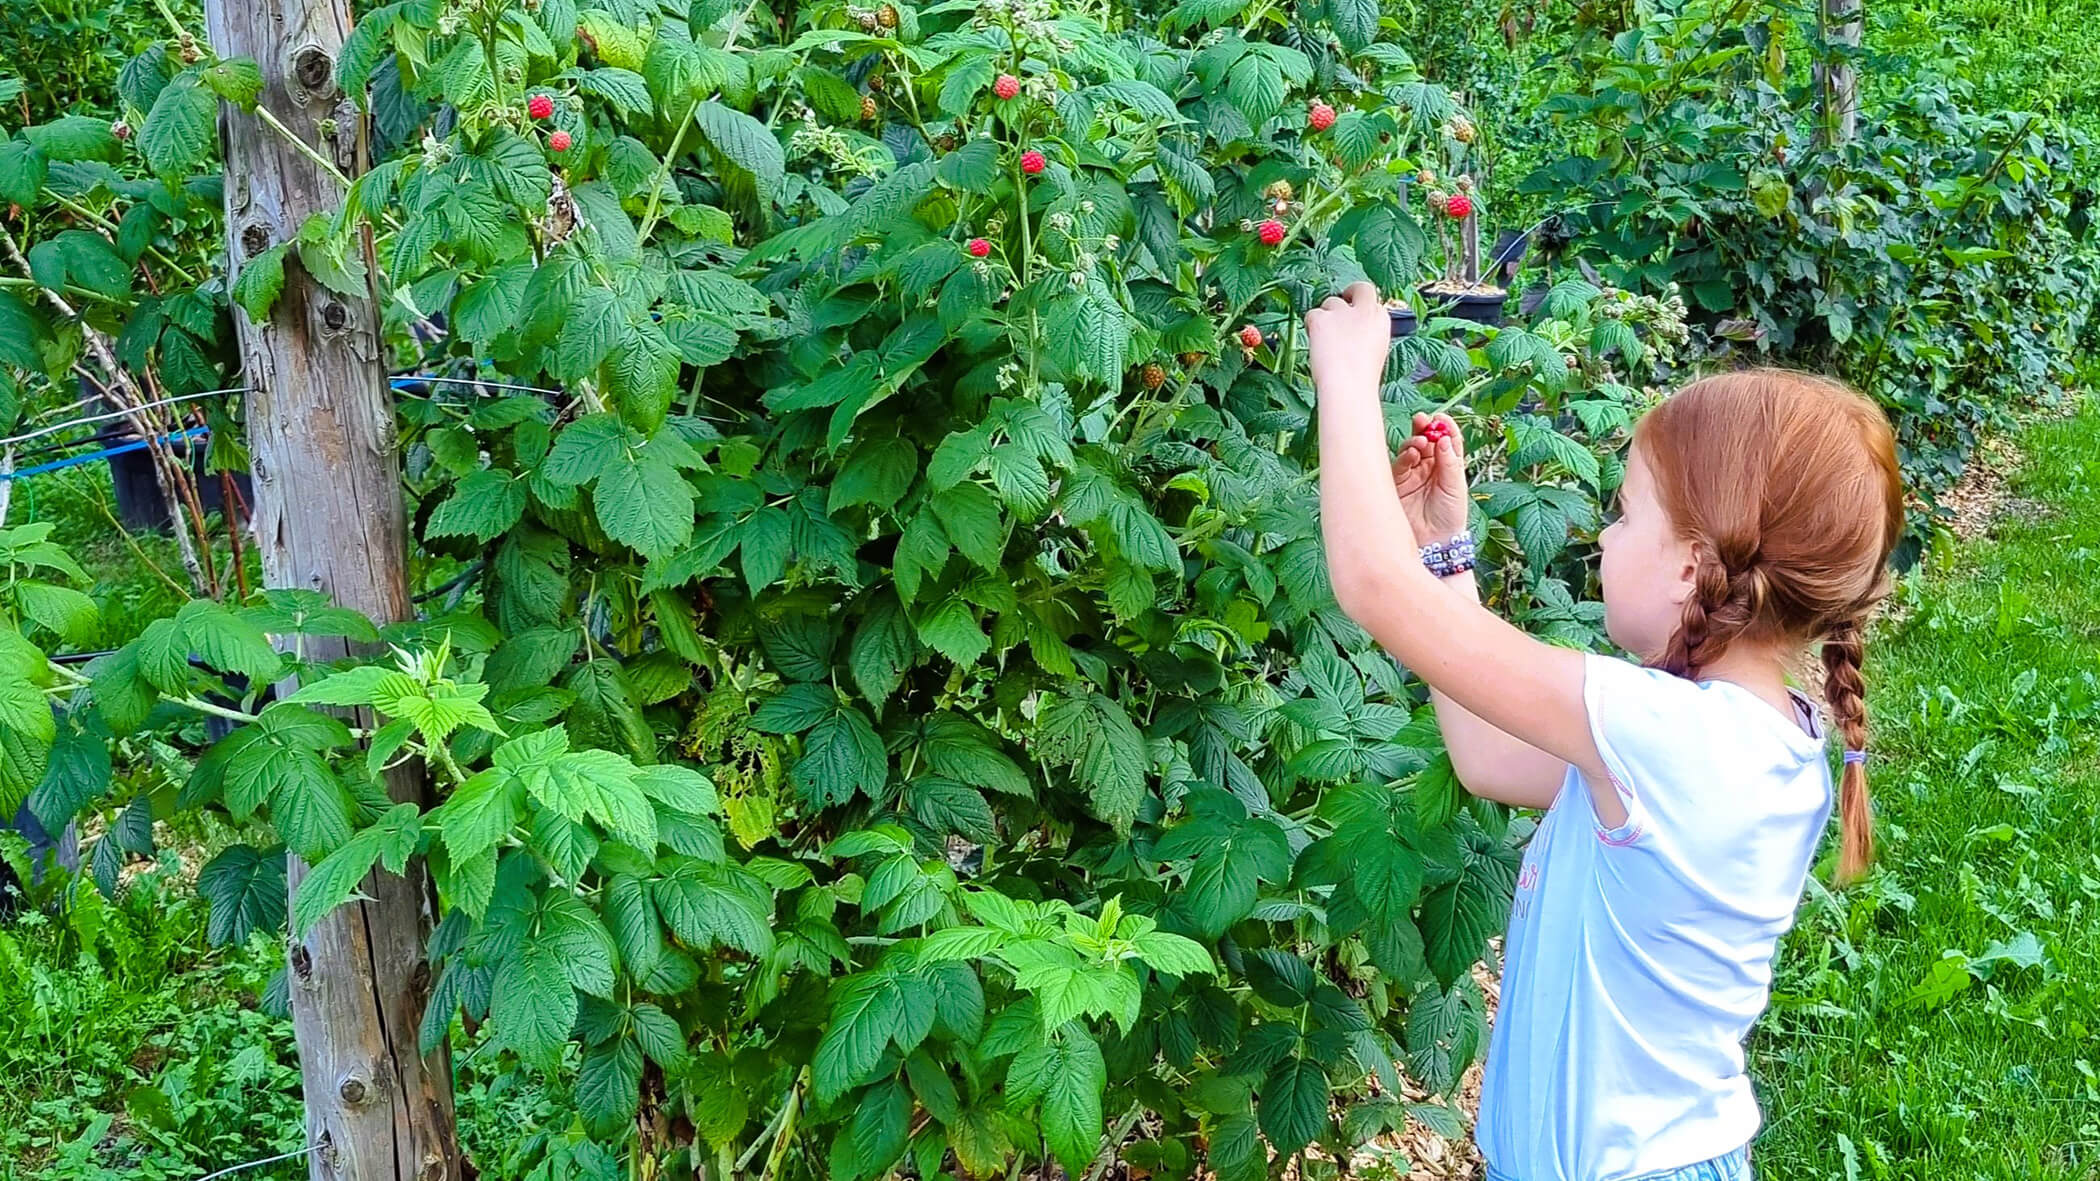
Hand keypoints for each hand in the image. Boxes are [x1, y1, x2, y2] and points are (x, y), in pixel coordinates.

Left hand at [1304, 281, 1389, 402]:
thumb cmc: (1361, 380)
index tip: (1355, 313)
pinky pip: (1311, 314)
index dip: (1362, 304)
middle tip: (1338, 308)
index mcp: (1381, 319)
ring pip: (1330, 302)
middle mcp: (1364, 310)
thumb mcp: (1375, 351)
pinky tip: (1316, 343)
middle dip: (1349, 293)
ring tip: (1326, 342)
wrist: (1348, 388)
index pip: (1373, 298)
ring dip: (1327, 317)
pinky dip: (1311, 326)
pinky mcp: (1321, 318)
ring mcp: (1342, 312)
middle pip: (1359, 288)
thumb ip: (1367, 334)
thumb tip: (1355, 331)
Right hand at [1393, 412, 1470, 540]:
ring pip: (1411, 448)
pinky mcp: (1397, 482)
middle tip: (1424, 420)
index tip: (1441, 418)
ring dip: (1415, 440)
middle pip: (1426, 440)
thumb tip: (1444, 438)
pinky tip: (1411, 454)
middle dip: (1425, 427)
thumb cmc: (1450, 516)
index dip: (1444, 427)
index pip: (1446, 440)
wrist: (1434, 543)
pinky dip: (1405, 455)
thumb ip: (1450, 462)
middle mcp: (1429, 466)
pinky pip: (1400, 463)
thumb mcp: (1456, 487)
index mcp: (1447, 465)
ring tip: (1421, 442)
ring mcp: (1412, 473)